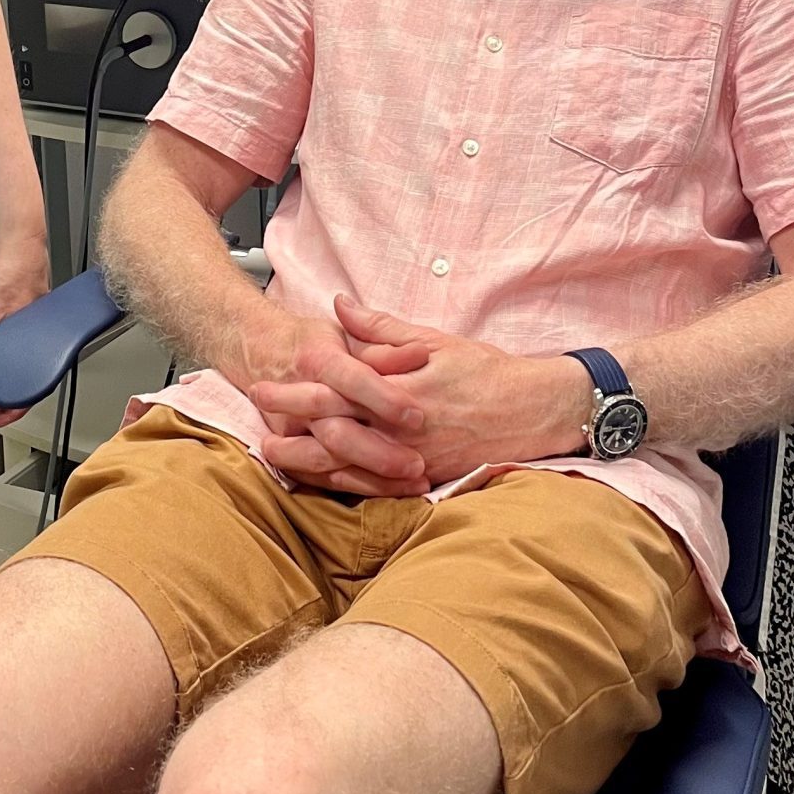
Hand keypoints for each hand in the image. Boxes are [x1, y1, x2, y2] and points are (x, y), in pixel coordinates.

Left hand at [0, 226, 53, 425]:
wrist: (21, 244)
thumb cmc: (17, 267)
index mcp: (44, 336)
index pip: (35, 383)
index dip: (18, 405)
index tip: (2, 416)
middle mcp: (43, 337)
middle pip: (32, 381)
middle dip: (13, 402)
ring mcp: (36, 331)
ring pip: (28, 369)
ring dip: (12, 387)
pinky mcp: (28, 323)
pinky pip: (23, 353)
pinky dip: (12, 368)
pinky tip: (2, 371)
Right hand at [240, 307, 431, 494]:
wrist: (263, 354)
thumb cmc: (317, 343)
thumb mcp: (350, 335)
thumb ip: (385, 346)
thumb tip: (422, 353)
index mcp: (317, 359)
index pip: (350, 381)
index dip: (384, 398)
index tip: (417, 416)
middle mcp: (297, 397)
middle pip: (335, 431)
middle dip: (378, 452)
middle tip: (418, 463)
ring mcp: (289, 429)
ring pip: (325, 462)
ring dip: (371, 478)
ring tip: (414, 482)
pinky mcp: (287, 452)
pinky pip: (321, 480)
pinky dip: (358, 488)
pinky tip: (394, 490)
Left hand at [258, 298, 589, 494]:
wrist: (536, 413)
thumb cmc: (488, 374)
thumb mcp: (434, 341)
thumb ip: (381, 328)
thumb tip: (339, 304)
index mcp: (402, 390)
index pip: (338, 388)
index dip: (298, 385)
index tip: (266, 376)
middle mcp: (402, 430)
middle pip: (332, 427)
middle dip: (290, 419)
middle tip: (256, 412)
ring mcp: (411, 459)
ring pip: (346, 464)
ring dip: (304, 457)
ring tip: (271, 450)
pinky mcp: (421, 481)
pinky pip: (372, 488)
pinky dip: (339, 484)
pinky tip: (316, 479)